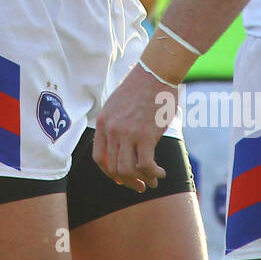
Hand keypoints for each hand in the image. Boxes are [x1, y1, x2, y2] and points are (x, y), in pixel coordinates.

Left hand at [93, 63, 173, 190]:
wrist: (155, 73)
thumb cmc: (141, 88)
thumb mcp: (117, 104)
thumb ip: (115, 124)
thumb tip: (120, 146)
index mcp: (103, 122)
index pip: (99, 158)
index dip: (109, 173)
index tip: (120, 179)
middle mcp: (112, 130)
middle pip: (114, 168)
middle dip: (128, 182)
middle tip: (141, 186)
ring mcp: (127, 133)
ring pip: (129, 170)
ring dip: (142, 180)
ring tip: (153, 182)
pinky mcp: (145, 136)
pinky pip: (146, 165)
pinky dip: (154, 174)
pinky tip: (161, 173)